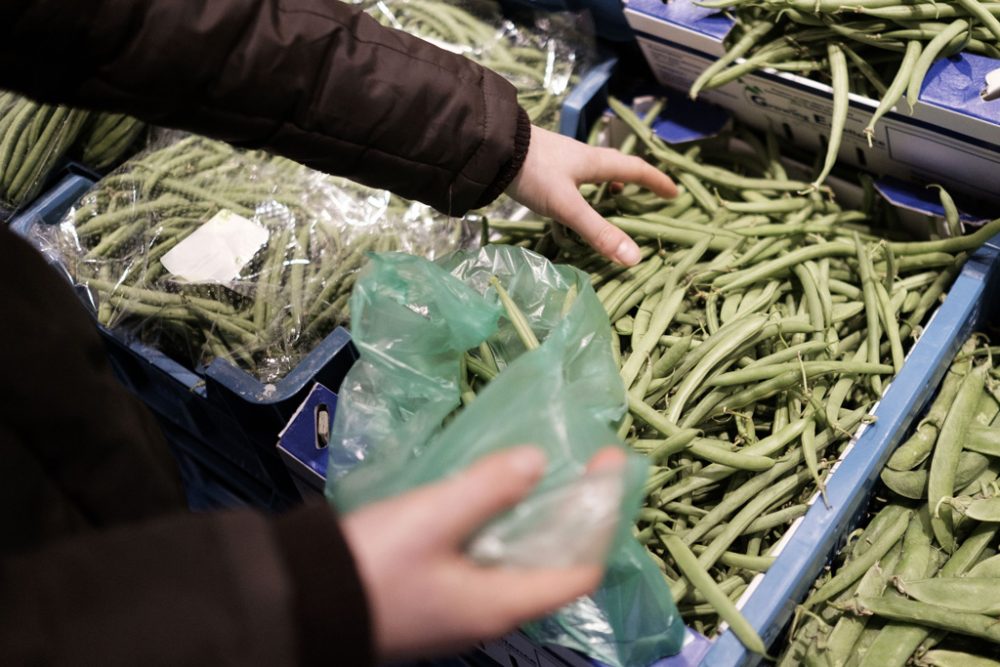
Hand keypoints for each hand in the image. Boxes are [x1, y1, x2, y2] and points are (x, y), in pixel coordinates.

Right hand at [340, 445, 624, 662]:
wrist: (297, 607)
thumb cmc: (373, 566)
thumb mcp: (432, 518)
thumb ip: (487, 488)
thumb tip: (537, 461)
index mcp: (501, 602)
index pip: (580, 570)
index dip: (602, 517)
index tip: (607, 466)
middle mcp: (489, 612)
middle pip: (553, 565)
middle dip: (574, 513)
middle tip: (579, 461)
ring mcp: (460, 609)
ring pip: (519, 562)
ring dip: (537, 519)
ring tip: (541, 471)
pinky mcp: (435, 598)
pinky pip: (486, 562)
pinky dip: (501, 528)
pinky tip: (488, 498)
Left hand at [505, 124, 677, 266]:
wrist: (493, 148)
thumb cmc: (534, 173)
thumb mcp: (568, 206)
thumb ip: (598, 232)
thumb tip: (634, 258)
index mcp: (595, 162)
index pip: (635, 169)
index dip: (656, 181)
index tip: (674, 192)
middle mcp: (582, 156)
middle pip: (617, 165)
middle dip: (637, 178)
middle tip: (649, 191)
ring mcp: (562, 158)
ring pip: (595, 168)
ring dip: (610, 180)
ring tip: (614, 195)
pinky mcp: (544, 162)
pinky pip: (576, 173)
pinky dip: (586, 184)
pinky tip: (573, 193)